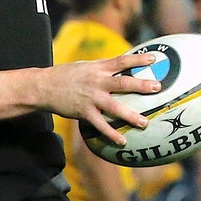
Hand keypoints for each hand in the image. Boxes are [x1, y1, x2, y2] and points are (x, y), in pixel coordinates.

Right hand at [39, 53, 161, 144]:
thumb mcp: (83, 66)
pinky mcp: (83, 112)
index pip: (121, 61)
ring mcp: (90, 98)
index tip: (154, 58)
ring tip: (145, 123)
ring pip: (115, 107)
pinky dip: (111, 134)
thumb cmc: (63, 75)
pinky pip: (100, 125)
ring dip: (131, 115)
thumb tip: (118, 64)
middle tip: (157, 87)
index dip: (138, 59)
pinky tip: (123, 141)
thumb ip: (101, 67)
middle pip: (123, 83)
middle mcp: (96, 82)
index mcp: (97, 68)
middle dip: (141, 85)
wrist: (42, 87)